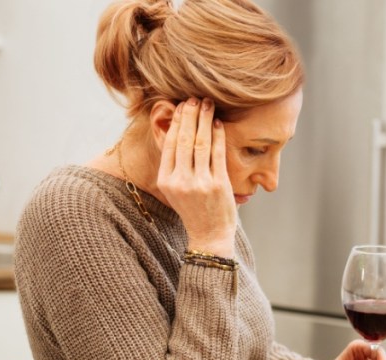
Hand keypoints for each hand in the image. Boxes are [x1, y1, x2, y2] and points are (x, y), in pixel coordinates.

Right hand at [156, 98, 236, 256]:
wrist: (209, 235)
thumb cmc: (193, 210)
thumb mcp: (174, 190)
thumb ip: (173, 166)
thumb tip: (174, 135)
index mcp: (166, 180)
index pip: (170, 144)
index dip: (176, 122)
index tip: (181, 106)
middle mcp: (180, 181)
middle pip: (184, 139)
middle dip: (190, 115)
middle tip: (194, 98)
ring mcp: (200, 182)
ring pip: (201, 143)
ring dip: (205, 120)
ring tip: (208, 104)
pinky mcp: (218, 184)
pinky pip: (217, 153)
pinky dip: (218, 135)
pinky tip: (219, 123)